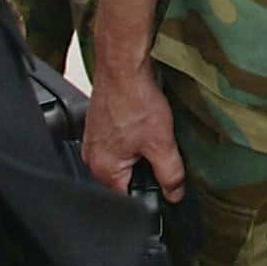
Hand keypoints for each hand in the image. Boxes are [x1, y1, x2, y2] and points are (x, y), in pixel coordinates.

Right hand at [82, 57, 186, 198]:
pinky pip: (118, 142)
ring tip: (149, 131)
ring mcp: (93, 141)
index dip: (151, 194)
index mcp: (103, 170)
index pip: (129, 199)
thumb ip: (170, 175)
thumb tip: (174, 194)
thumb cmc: (134, 99)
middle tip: (158, 148)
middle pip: (125, 180)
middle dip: (145, 170)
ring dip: (139, 152)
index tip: (165, 183)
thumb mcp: (161, 143)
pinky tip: (142, 122)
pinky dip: (132, 137)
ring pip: (122, 160)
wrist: (122, 66)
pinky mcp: (98, 126)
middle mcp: (92, 158)